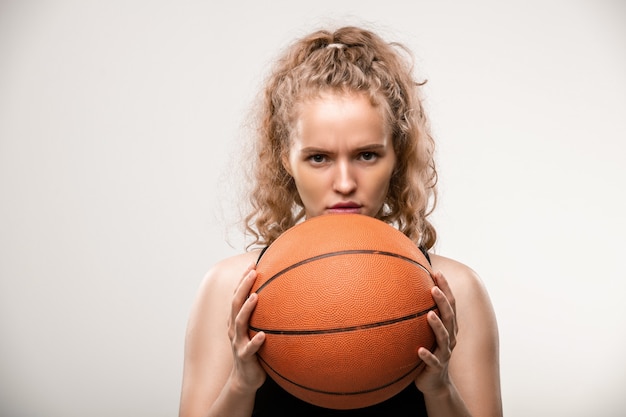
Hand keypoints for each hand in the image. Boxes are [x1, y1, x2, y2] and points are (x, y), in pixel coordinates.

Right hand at [227, 263, 266, 391]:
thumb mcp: (256, 330)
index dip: (243, 280)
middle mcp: (234, 329)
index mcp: (236, 320)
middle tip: (253, 272)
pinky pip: (249, 349)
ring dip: (247, 309)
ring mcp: (238, 343)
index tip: (253, 264)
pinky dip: (255, 342)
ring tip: (256, 296)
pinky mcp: (244, 357)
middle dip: (243, 286)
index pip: (238, 296)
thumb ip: (264, 315)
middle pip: (235, 304)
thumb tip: (283, 296)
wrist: (245, 378)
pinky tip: (263, 336)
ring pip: (239, 323)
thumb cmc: (254, 350)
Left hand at [414, 271, 457, 394]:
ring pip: (444, 337)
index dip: (446, 288)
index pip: (450, 304)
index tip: (437, 272)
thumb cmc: (428, 351)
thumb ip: (420, 315)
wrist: (434, 382)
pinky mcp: (436, 367)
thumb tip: (401, 292)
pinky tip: (418, 350)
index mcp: (449, 327)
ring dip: (437, 325)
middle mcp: (450, 338)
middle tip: (434, 288)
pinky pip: (432, 361)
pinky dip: (427, 355)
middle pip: (449, 317)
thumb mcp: (426, 332)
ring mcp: (444, 353)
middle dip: (443, 301)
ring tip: (430, 314)